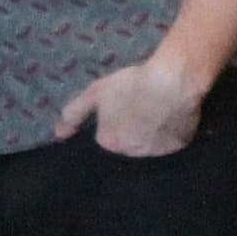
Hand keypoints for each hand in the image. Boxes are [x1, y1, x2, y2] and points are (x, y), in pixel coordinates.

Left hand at [57, 52, 205, 159]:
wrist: (173, 81)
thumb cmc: (131, 84)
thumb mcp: (96, 92)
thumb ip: (75, 113)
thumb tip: (58, 134)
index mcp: (110, 143)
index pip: (106, 138)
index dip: (112, 123)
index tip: (120, 109)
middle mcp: (131, 154)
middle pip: (127, 144)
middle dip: (130, 132)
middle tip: (138, 110)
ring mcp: (157, 154)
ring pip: (148, 146)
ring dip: (149, 135)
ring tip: (156, 113)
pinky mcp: (178, 149)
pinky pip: (170, 144)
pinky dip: (168, 135)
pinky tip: (170, 118)